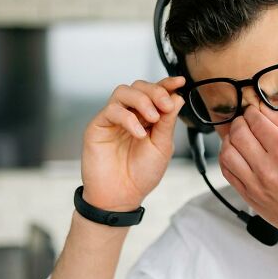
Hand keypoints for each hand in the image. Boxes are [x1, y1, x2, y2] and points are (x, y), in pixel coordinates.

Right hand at [81, 76, 186, 210]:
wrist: (121, 197)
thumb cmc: (141, 175)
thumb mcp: (163, 147)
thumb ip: (168, 122)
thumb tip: (177, 97)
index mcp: (147, 118)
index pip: (155, 93)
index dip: (166, 84)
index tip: (180, 81)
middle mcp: (130, 115)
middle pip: (139, 87)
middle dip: (155, 91)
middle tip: (165, 106)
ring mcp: (113, 119)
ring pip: (123, 92)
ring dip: (142, 100)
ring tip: (153, 118)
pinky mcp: (98, 126)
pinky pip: (112, 110)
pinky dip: (128, 118)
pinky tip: (139, 133)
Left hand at [218, 105, 277, 243]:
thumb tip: (266, 111)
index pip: (257, 122)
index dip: (252, 112)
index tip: (253, 111)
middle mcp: (268, 168)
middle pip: (238, 134)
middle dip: (240, 122)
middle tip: (245, 121)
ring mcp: (256, 184)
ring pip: (227, 152)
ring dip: (229, 139)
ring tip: (238, 137)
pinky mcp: (249, 196)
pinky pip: (227, 172)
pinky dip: (226, 158)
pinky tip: (235, 154)